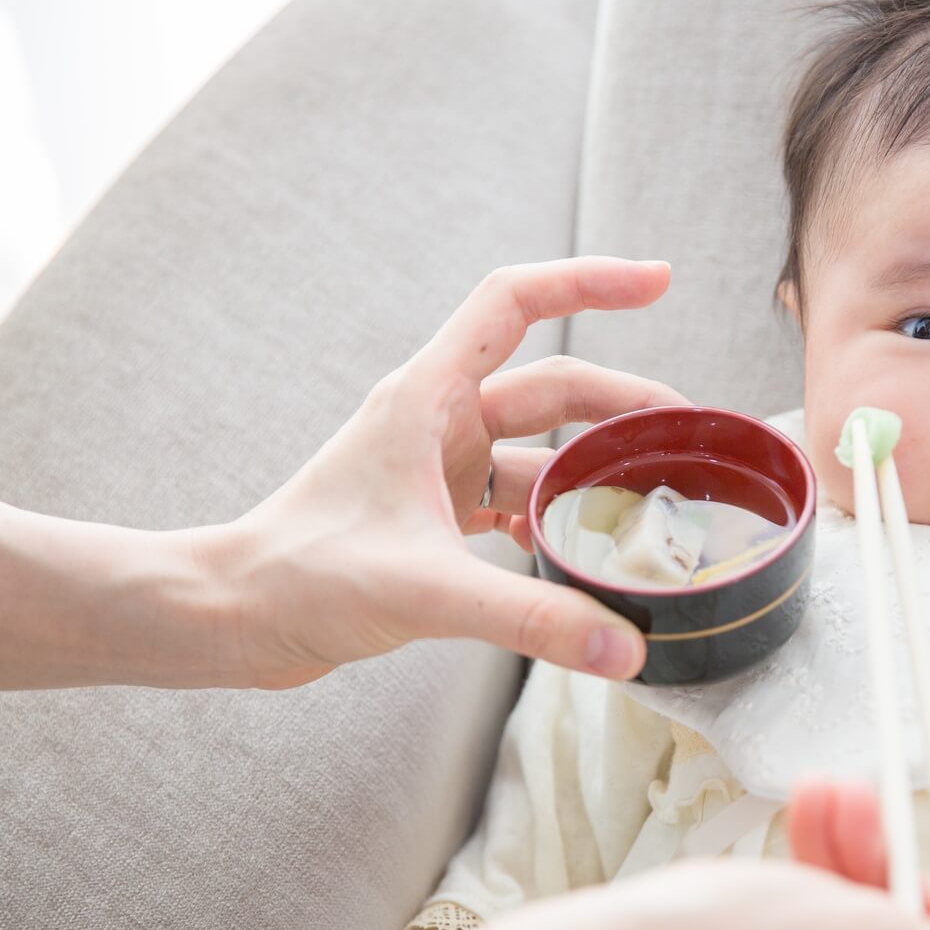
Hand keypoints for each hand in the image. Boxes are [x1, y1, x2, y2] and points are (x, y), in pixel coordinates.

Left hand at [212, 257, 685, 687]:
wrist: (234, 617)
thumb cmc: (300, 578)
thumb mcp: (423, 591)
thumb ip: (528, 617)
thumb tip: (624, 647)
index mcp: (427, 397)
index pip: (516, 302)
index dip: (589, 281)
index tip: (659, 282)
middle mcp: (437, 420)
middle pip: (554, 386)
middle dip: (626, 405)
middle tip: (694, 436)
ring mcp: (438, 469)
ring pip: (542, 451)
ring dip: (597, 470)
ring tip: (659, 500)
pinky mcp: (435, 517)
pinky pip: (518, 501)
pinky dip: (557, 518)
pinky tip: (582, 554)